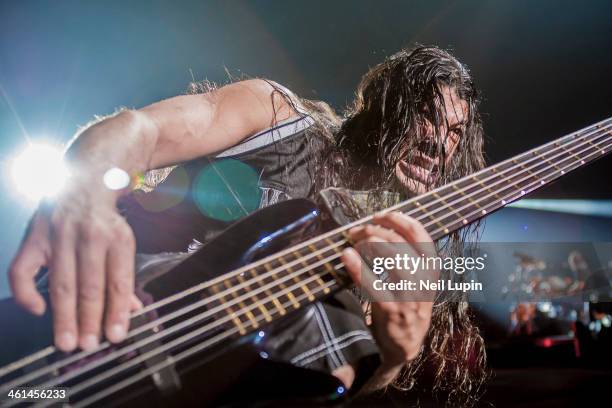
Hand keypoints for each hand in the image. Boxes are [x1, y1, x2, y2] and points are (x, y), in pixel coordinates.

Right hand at [9, 186, 140, 351]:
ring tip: (67, 342)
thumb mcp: (124, 243)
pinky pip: (21, 270)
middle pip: (88, 285)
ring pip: (60, 283)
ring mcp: (58, 236)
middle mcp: (87, 236)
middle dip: (88, 319)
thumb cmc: (106, 221)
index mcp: (116, 238)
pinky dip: (26, 293)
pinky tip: (38, 311)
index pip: (117, 281)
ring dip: (63, 316)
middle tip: (87, 346)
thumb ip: (124, 278)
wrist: (84, 183)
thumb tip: (130, 312)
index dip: (117, 310)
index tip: (116, 335)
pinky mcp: (34, 237)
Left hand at [341, 212, 435, 367]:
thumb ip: (408, 255)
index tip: (378, 215)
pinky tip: (346, 256)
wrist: (405, 345)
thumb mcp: (418, 279)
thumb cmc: (407, 304)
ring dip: (367, 243)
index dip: (398, 219)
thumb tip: (382, 225)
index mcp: (430, 268)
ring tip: (353, 242)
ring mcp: (409, 295)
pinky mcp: (392, 309)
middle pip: (399, 242)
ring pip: (390, 256)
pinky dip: (358, 267)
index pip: (419, 233)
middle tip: (355, 230)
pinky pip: (373, 283)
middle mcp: (423, 279)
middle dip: (374, 230)